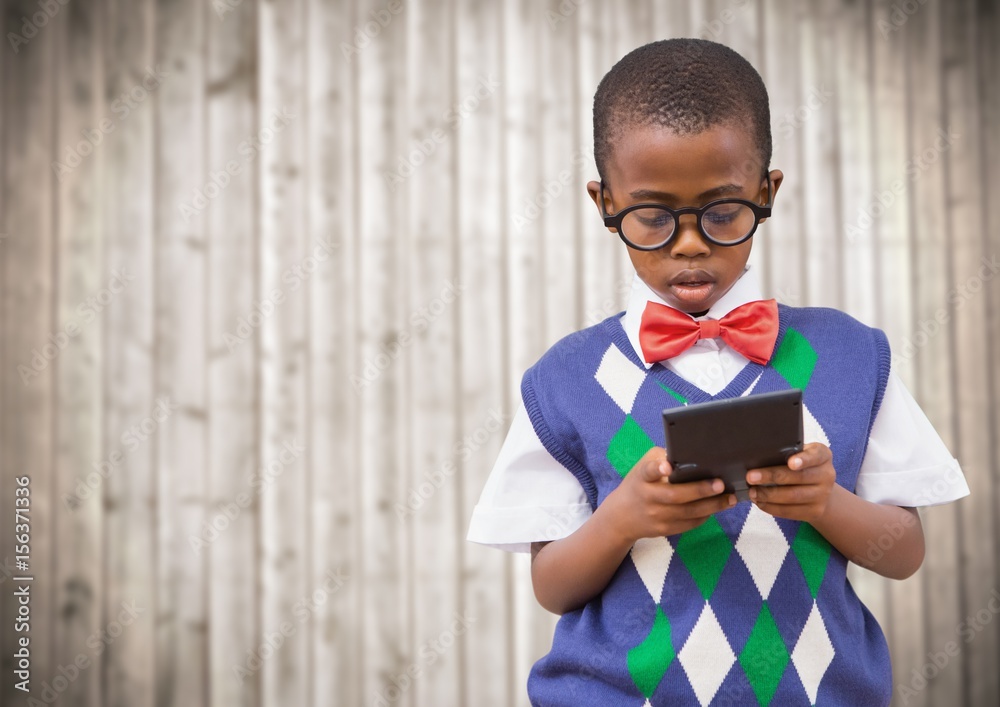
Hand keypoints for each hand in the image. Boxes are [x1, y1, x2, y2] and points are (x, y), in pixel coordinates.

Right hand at [606, 447, 735, 543]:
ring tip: (730, 498)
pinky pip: (689, 524)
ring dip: (712, 506)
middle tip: (720, 484)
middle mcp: (648, 498)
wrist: (621, 517)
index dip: (657, 469)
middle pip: (675, 496)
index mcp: (642, 478)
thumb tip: (691, 454)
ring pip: (688, 513)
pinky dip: (705, 516)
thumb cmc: (639, 484)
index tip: (666, 466)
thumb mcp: (643, 467)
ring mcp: (657, 517)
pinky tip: (718, 507)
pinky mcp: (665, 530)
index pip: (648, 472)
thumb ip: (662, 458)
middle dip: (700, 490)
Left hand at [746, 442, 835, 522]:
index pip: (816, 455)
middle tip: (751, 477)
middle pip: (798, 477)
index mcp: (823, 456)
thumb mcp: (799, 454)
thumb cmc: (801, 466)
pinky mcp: (815, 512)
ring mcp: (823, 495)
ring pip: (793, 496)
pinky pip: (790, 511)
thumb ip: (786, 453)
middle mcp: (827, 475)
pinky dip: (771, 507)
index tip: (790, 463)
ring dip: (768, 495)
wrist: (819, 490)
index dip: (803, 459)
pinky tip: (760, 502)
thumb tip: (757, 457)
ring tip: (752, 492)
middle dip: (771, 477)